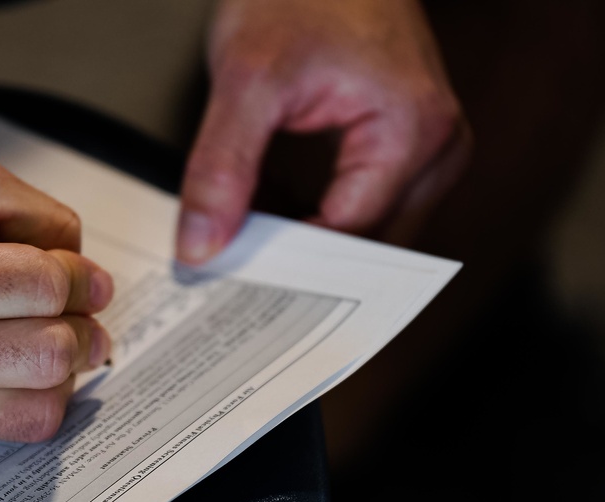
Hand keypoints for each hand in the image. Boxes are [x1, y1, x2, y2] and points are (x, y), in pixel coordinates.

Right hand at [0, 94, 112, 468]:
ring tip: (46, 342)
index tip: (87, 278)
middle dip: (83, 329)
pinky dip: (9, 398)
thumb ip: (14, 204)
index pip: (40, 287)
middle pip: (50, 355)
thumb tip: (76, 256)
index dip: (81, 277)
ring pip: (38, 409)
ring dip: (59, 373)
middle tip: (81, 314)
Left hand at [177, 0, 471, 263]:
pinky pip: (361, 209)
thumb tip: (202, 246)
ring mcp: (427, 152)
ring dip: (307, 245)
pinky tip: (270, 221)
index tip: (232, 282)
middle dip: (301, 266)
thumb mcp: (245, 80)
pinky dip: (315, 221)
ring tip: (248, 251)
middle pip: (365, 245)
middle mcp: (437, 149)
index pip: (349, 238)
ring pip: (364, 235)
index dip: (288, 266)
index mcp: (413, 133)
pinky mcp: (404, 149)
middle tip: (234, 279)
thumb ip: (221, 169)